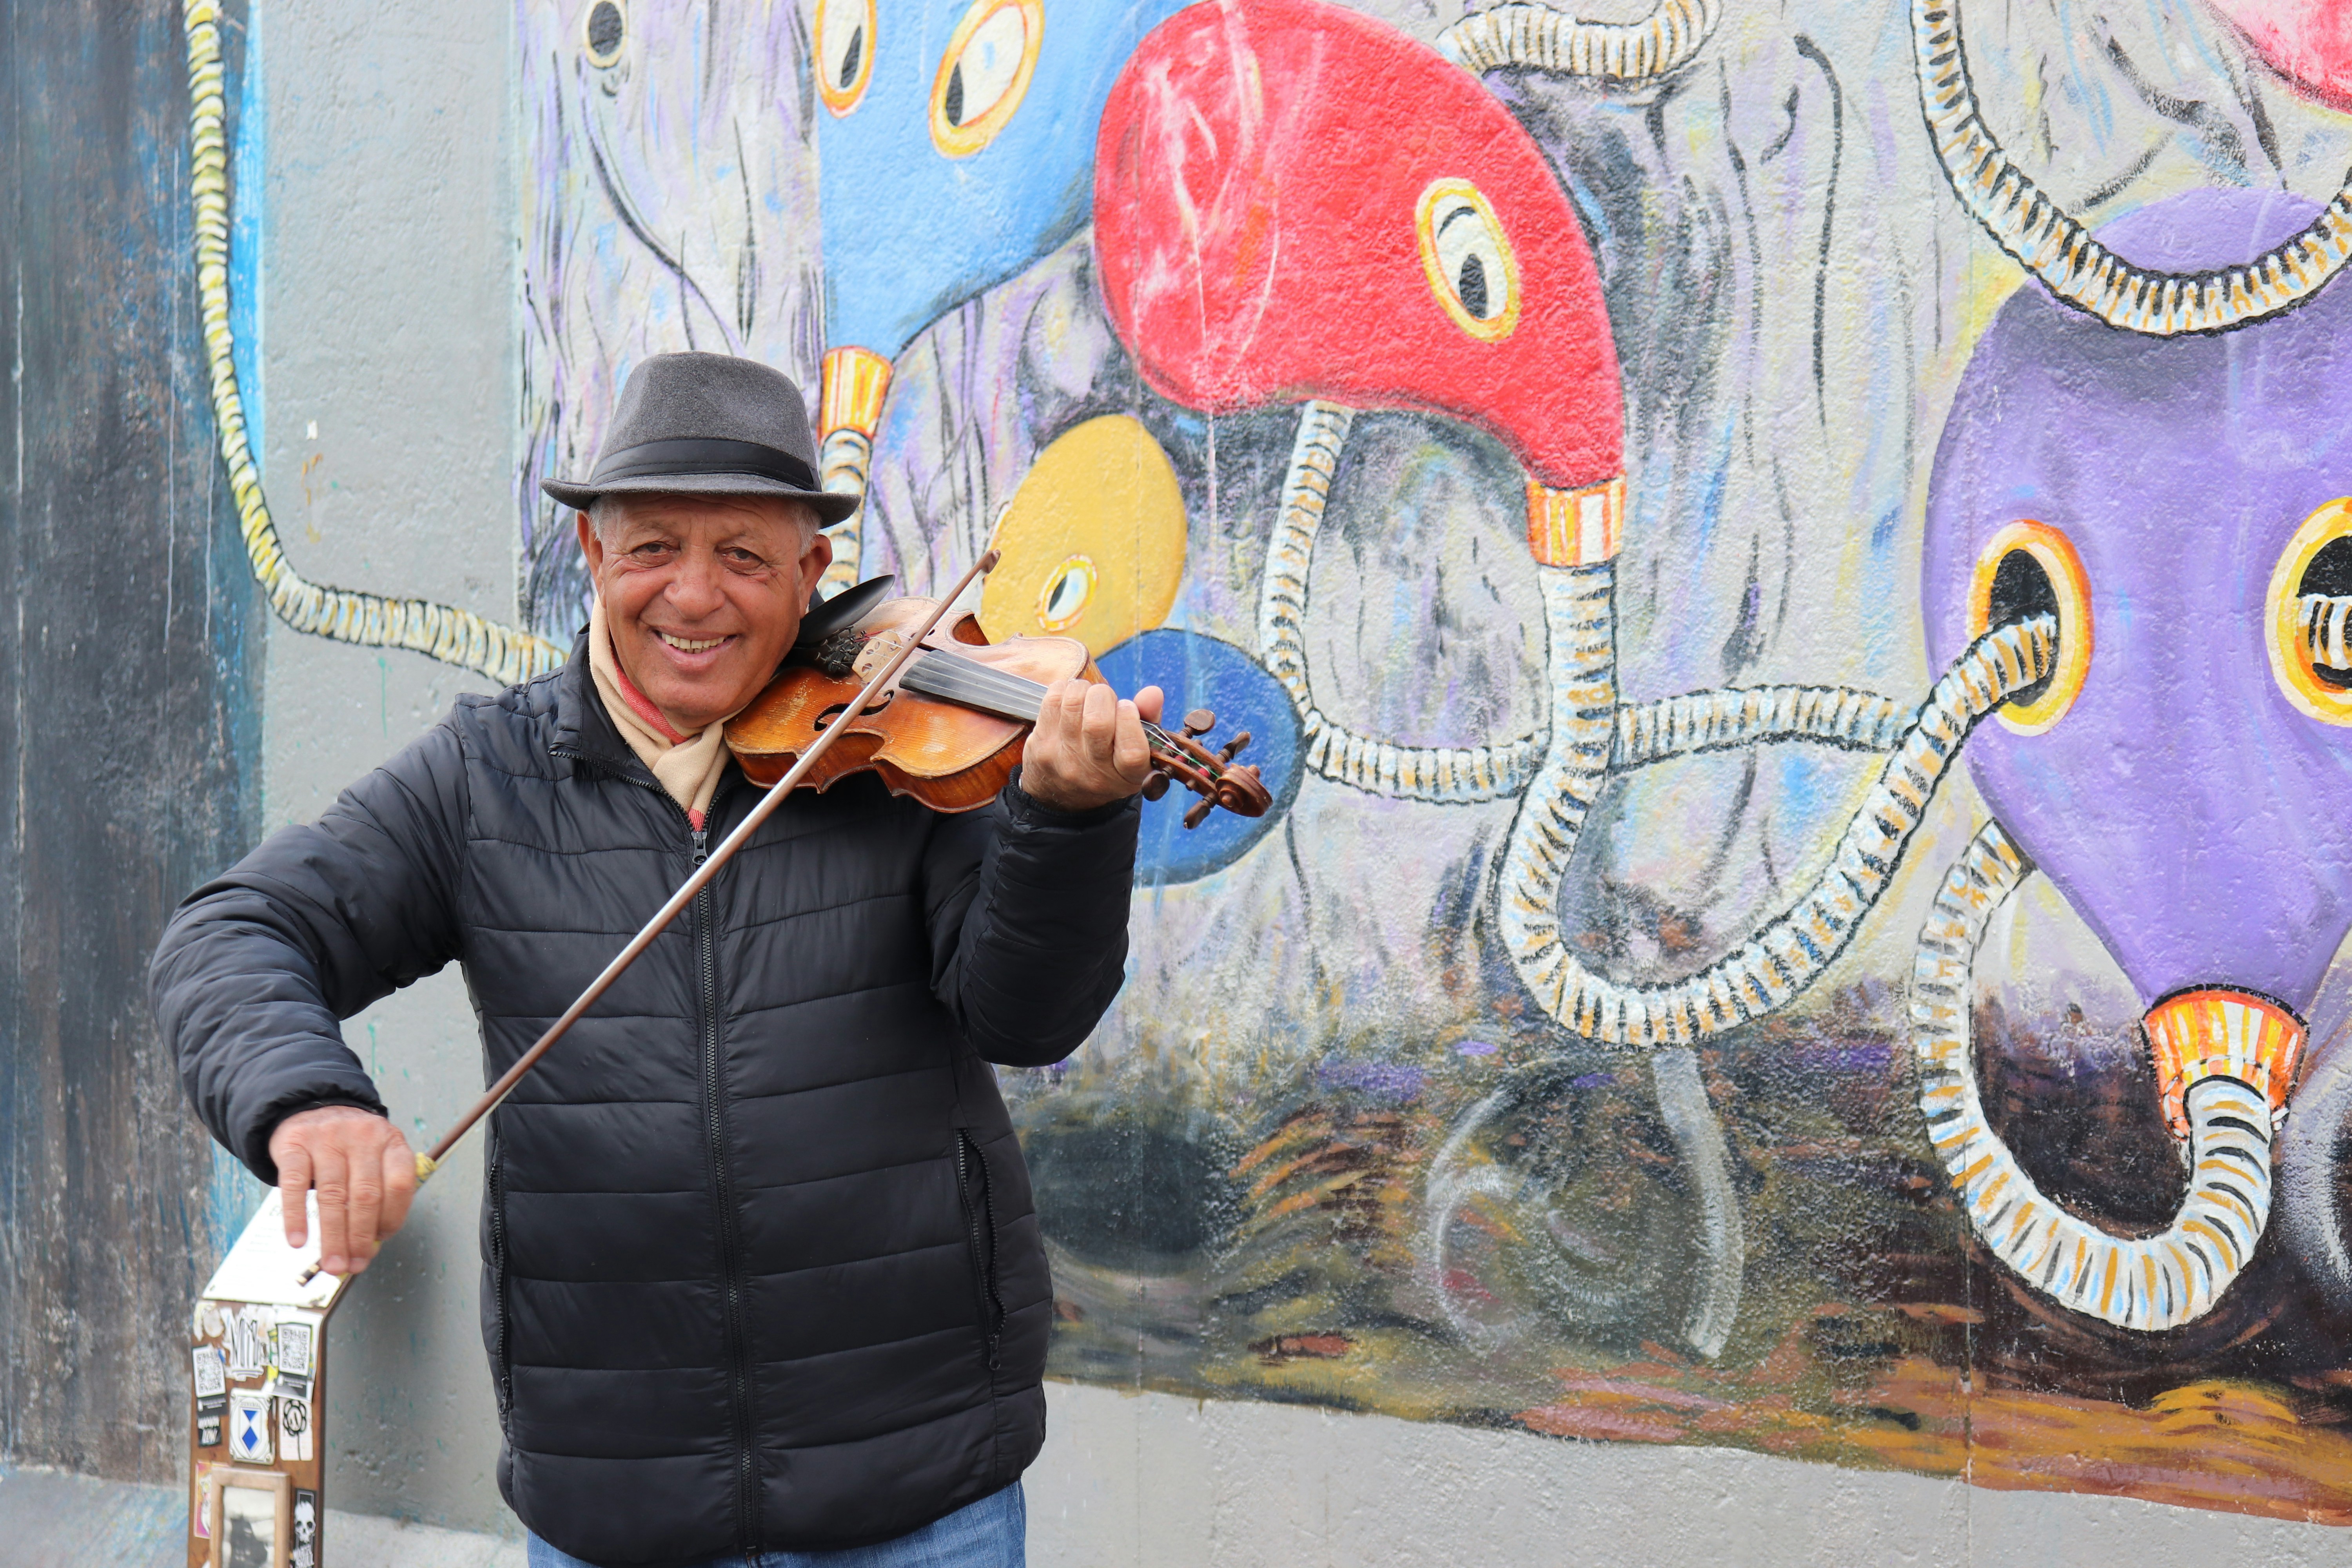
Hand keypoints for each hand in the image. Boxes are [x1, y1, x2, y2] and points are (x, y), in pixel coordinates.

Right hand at [268, 1105, 417, 1276]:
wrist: (312, 1108)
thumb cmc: (348, 1147)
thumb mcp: (373, 1158)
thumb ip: (377, 1195)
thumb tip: (369, 1247)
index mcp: (390, 1142)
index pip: (400, 1184)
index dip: (392, 1218)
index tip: (380, 1242)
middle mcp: (363, 1137)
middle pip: (366, 1195)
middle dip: (360, 1237)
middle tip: (353, 1265)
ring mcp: (328, 1138)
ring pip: (333, 1195)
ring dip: (332, 1236)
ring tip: (332, 1264)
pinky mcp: (295, 1143)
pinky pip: (295, 1185)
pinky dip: (296, 1216)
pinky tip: (298, 1240)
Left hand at [1019, 681, 1164, 812]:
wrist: (1063, 793)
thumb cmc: (1108, 761)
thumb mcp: (1136, 751)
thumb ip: (1149, 721)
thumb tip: (1153, 693)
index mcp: (1127, 777)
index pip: (1132, 752)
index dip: (1130, 721)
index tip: (1127, 707)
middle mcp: (1094, 773)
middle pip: (1097, 724)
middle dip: (1104, 696)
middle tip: (1105, 698)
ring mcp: (1065, 760)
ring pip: (1074, 705)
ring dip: (1084, 689)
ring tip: (1088, 696)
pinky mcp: (1042, 746)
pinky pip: (1053, 700)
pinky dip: (1065, 689)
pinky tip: (1070, 697)